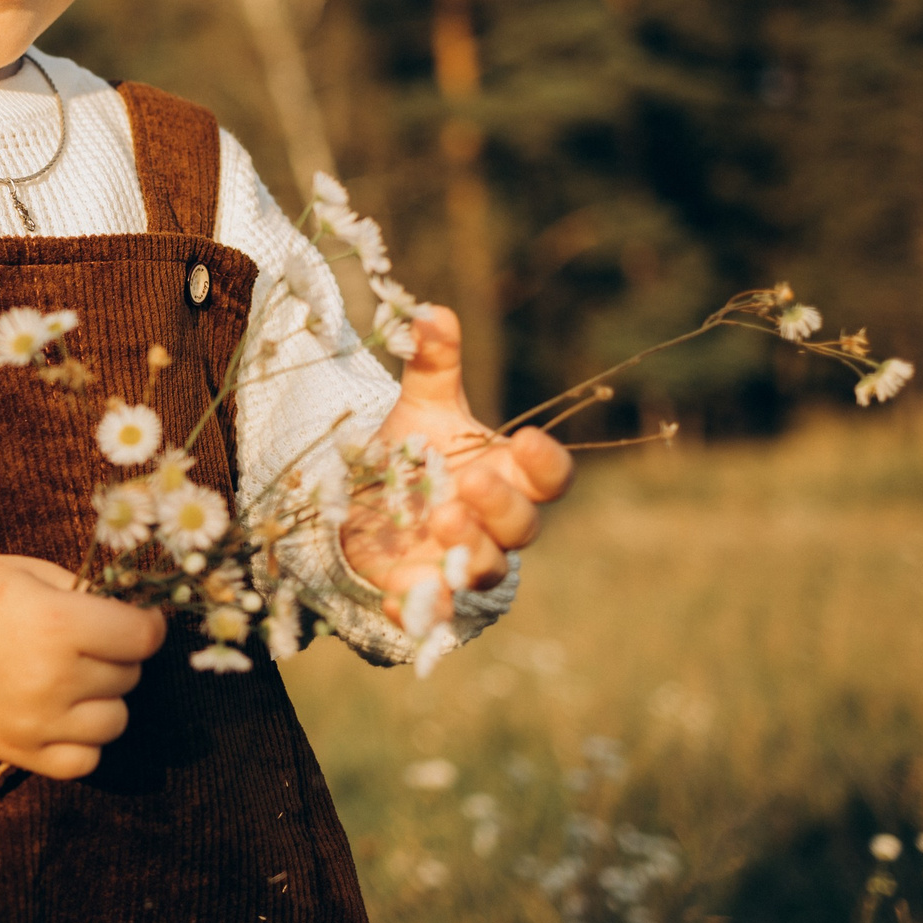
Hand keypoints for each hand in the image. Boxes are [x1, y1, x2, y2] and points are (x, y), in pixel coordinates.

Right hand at [0, 554, 163, 778]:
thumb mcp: (30, 573)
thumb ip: (84, 591)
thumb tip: (131, 613)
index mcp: (58, 623)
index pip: (142, 637)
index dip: (145, 625)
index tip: (135, 622)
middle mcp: (54, 677)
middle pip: (129, 675)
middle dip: (116, 656)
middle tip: (85, 645)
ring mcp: (39, 722)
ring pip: (115, 720)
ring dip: (102, 699)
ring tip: (73, 681)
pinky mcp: (24, 754)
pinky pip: (86, 760)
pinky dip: (83, 740)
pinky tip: (63, 715)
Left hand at [340, 305, 574, 626]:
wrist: (373, 502)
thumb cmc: (418, 450)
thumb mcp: (422, 406)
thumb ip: (432, 364)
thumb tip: (429, 311)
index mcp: (508, 474)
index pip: (549, 477)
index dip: (547, 463)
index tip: (527, 440)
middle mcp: (494, 523)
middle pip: (523, 526)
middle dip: (501, 507)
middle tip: (470, 485)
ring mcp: (462, 560)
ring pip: (486, 570)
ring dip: (470, 552)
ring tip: (441, 523)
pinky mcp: (424, 591)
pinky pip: (431, 611)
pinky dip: (419, 610)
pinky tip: (393, 601)